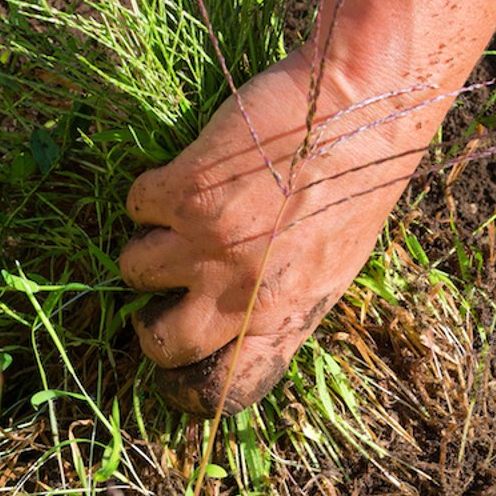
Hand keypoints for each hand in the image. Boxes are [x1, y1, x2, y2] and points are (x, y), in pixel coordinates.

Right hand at [119, 48, 442, 413]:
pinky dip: (150, 191)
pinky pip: (137, 205)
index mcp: (286, 317)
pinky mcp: (185, 191)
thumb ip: (283, 301)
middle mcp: (240, 292)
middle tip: (159, 296)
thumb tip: (240, 322)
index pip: (226, 388)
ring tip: (173, 221)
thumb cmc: (359, 182)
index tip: (178, 368)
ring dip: (146, 246)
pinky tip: (182, 174)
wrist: (361, 106)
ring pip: (134, 268)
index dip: (191, 386)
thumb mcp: (334, 266)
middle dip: (150, 325)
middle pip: (163, 344)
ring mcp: (208, 242)